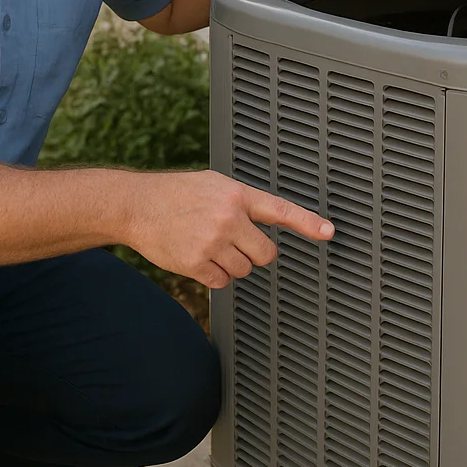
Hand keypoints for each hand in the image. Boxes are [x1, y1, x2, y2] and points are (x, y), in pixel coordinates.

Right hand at [122, 169, 333, 288]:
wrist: (137, 205)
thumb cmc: (178, 193)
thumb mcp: (215, 184)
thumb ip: (242, 202)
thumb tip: (266, 222)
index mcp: (236, 195)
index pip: (280, 210)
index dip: (308, 223)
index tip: (328, 232)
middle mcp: (228, 218)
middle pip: (265, 254)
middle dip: (255, 252)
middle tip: (235, 240)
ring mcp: (212, 242)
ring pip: (244, 270)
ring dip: (232, 263)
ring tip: (209, 243)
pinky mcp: (195, 263)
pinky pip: (223, 282)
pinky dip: (215, 275)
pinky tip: (198, 256)